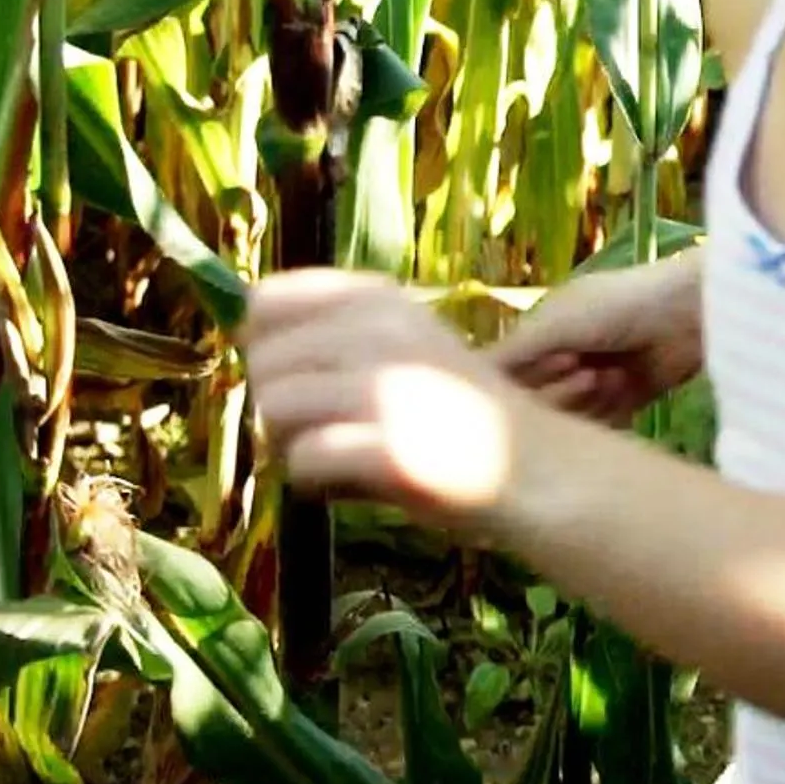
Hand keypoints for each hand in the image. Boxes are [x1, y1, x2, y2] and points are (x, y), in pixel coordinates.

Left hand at [243, 269, 537, 533]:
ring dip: (292, 444)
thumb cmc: (463, 413)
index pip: (268, 299)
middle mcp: (380, 332)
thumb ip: (338, 334)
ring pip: (273, 410)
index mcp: (383, 300)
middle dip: (280, 403)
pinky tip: (356, 483)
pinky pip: (302, 462)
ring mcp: (385, 389)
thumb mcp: (409, 344)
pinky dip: (316, 482)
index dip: (269, 343)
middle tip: (328, 429)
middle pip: (263, 362)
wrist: (540, 468)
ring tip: (341, 456)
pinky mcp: (387, 447)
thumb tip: (244, 339)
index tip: (304, 374)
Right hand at [489, 251, 705, 424]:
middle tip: (587, 370)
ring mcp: (592, 385)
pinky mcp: (624, 404)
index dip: (522, 383)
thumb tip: (462, 378)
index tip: (549, 368)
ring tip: (611, 374)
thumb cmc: (618, 307)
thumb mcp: (556, 324)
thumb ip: (511, 354)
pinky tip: (625, 386)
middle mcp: (560, 362)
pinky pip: (598, 428)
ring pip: (566, 420)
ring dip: (586, 401)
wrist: (689, 315)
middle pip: (535, 405)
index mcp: (539, 336)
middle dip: (558, 393)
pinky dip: (608, 412)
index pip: (506, 380)